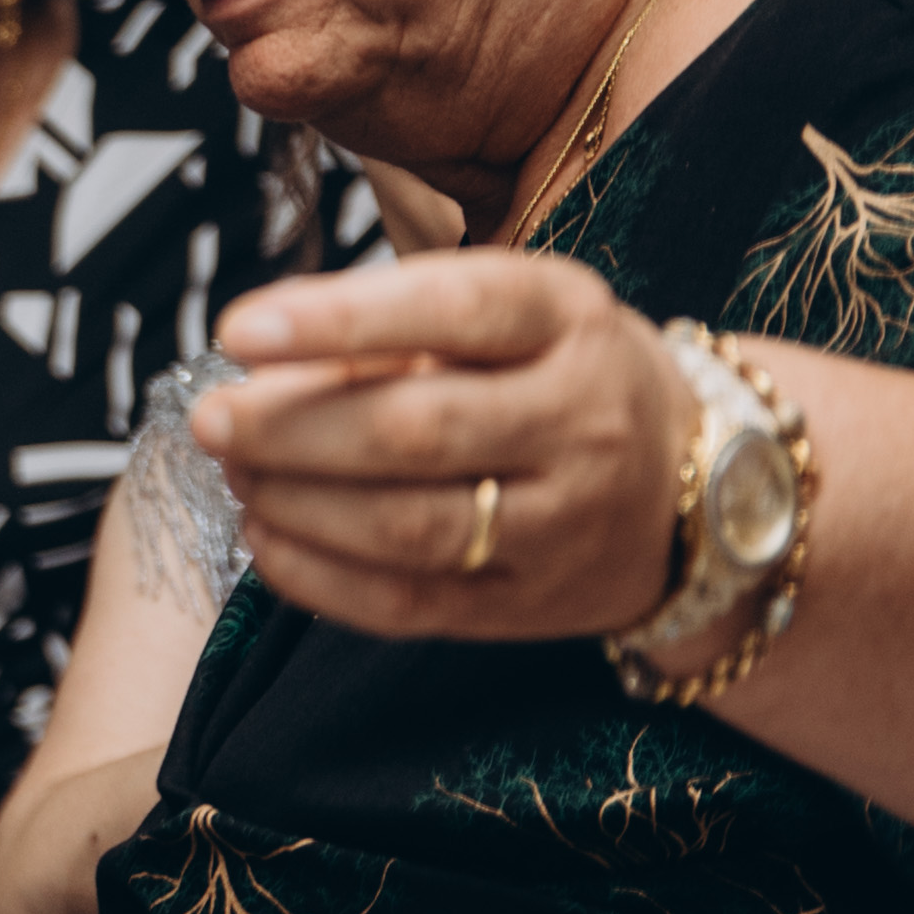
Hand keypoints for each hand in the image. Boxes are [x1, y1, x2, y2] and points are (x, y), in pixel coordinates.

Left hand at [199, 255, 691, 643]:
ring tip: (235, 472)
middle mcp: (580, 425)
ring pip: (410, 527)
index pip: (453, 312)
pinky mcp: (533, 605)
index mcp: (569, 323)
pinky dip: (319, 576)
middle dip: (292, 427)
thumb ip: (400, 322)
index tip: (240, 328)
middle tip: (213, 416)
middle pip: (418, 432)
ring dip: (297, 502)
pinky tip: (266, 536)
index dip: (338, 320)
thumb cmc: (566, 371)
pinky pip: (411, 603)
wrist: (700, 479)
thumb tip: (263, 356)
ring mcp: (563, 525)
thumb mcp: (517, 308)